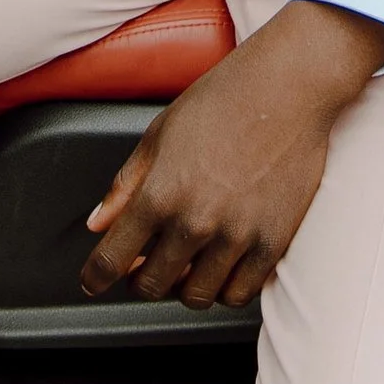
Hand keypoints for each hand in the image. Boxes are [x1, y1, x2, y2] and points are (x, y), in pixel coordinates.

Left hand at [80, 0, 383, 308]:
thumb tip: (99, 223)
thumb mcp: (160, 134)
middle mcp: (196, 222)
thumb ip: (125, 184)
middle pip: (152, 285)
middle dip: (138, 281)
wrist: (290, 87)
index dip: (95, 277)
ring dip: (182, 287)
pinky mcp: (273, 242)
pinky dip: (224, 289)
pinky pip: (240, 294)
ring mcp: (237, 237)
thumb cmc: (225, 99)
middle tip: (142, 267)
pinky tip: (219, 268)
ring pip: (196, 297)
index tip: (93, 281)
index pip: (112, 260)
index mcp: (160, 193)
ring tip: (183, 266)